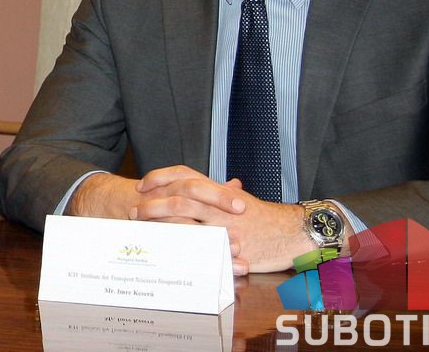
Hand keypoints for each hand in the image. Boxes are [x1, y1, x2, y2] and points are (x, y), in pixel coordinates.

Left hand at [134, 166, 308, 272]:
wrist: (293, 232)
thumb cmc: (265, 218)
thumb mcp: (239, 200)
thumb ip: (218, 194)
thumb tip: (203, 187)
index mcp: (218, 190)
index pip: (184, 175)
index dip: (160, 178)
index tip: (142, 185)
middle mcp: (219, 205)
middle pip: (178, 199)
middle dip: (153, 206)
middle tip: (134, 212)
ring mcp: (224, 226)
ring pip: (186, 223)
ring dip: (161, 227)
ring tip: (144, 233)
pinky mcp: (230, 248)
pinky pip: (201, 250)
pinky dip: (182, 251)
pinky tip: (165, 255)